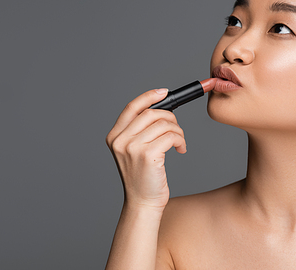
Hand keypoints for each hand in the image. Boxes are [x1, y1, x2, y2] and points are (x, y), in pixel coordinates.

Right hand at [106, 88, 186, 210]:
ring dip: (178, 132)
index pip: (132, 107)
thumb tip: (161, 108)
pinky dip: (181, 140)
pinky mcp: (148, 155)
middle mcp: (120, 140)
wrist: (142, 202)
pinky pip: (171, 136)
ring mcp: (132, 147)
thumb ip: (141, 130)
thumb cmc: (144, 177)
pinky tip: (181, 150)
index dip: (149, 96)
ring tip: (179, 143)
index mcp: (114, 136)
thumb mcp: (135, 150)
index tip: (164, 91)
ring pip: (164, 124)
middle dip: (171, 119)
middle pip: (152, 113)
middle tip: (177, 131)